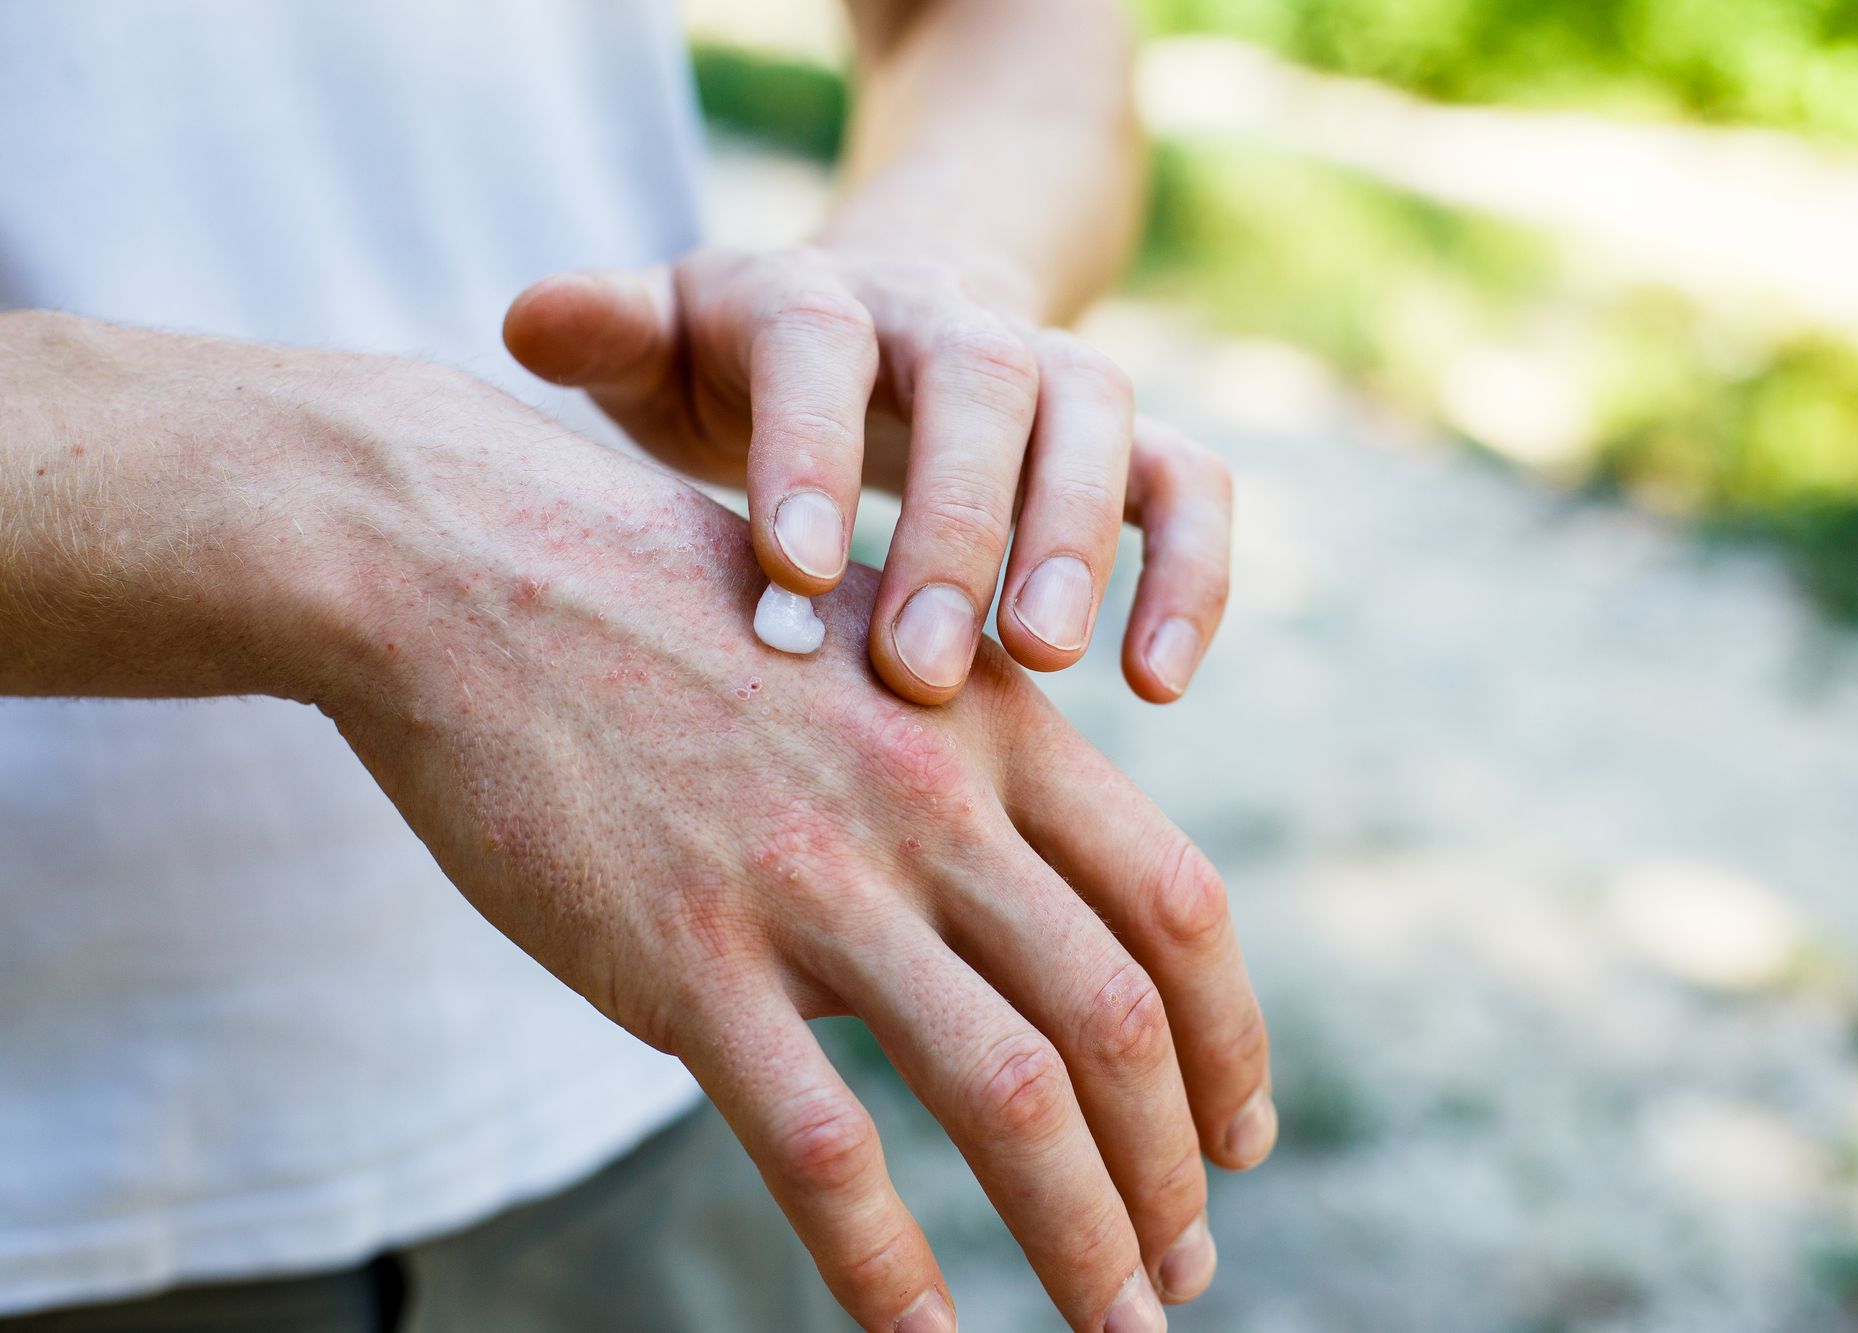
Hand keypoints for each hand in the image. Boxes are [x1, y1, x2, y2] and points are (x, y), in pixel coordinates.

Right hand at [289, 368, 1273, 1332]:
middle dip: (1174, 1172)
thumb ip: (963, 768)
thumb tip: (1022, 913)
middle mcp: (932, 800)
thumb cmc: (671, 609)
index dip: (1233, 1044)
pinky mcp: (681, 952)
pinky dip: (888, 1267)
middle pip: (1117, 1019)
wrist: (471, 561)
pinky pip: (820, 1146)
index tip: (1240, 1139)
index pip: (1177, 909)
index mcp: (995, 724)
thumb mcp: (869, 649)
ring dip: (1083, 1236)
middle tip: (1185, 1274)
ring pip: (1007, 1093)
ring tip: (1115, 1327)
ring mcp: (812, 876)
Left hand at [501, 245, 1229, 707]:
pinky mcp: (1123, 442)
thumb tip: (525, 320)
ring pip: (1100, 417)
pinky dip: (1191, 571)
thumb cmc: (750, 370)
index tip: (794, 573)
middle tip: (922, 667)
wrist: (887, 321)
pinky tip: (1156, 685)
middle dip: (958, 519)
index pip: (821, 344)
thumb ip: (611, 335)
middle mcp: (945, 319)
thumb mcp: (669, 344)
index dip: (811, 446)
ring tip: (1048, 664)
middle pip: (981, 375)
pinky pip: (1189, 482)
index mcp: (817, 299)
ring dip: (1081, 539)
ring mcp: (1050, 373)